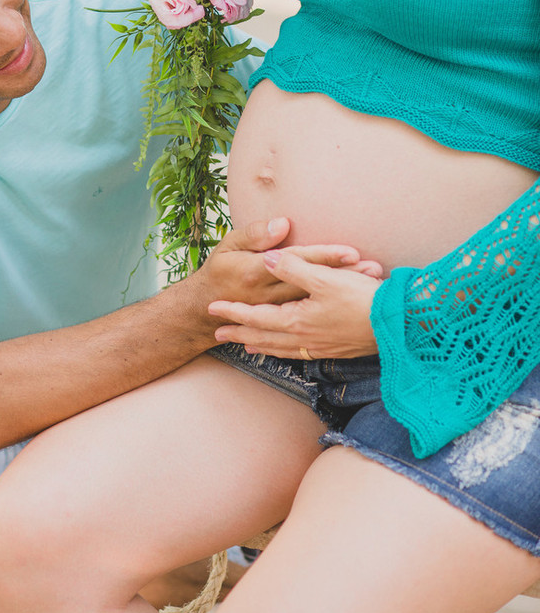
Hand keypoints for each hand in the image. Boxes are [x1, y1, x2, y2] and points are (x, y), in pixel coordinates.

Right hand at [185, 220, 362, 344]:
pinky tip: (352, 303)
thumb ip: (255, 235)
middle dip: (344, 276)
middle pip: (312, 283)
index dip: (324, 255)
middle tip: (372, 268)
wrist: (205, 309)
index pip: (297, 261)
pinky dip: (334, 309)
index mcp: (255, 272)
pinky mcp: (281, 324)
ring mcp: (275, 312)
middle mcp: (268, 295)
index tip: (350, 251)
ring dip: (343, 292)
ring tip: (371, 283)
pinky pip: (311, 316)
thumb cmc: (221, 271)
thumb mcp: (229, 245)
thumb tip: (282, 224)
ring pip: (317, 301)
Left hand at [208, 245, 382, 358]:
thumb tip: (267, 259)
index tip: (213, 310)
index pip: (256, 317)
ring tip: (247, 345)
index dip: (233, 312)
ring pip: (281, 348)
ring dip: (261, 345)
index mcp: (297, 320)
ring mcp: (319, 346)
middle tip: (218, 334)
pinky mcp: (334, 349)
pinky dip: (285, 351)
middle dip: (240, 333)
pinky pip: (299, 353)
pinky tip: (289, 349)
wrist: (398, 325)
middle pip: (263, 337)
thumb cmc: (362, 299)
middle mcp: (304, 337)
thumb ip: (293, 267)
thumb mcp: (325, 277)